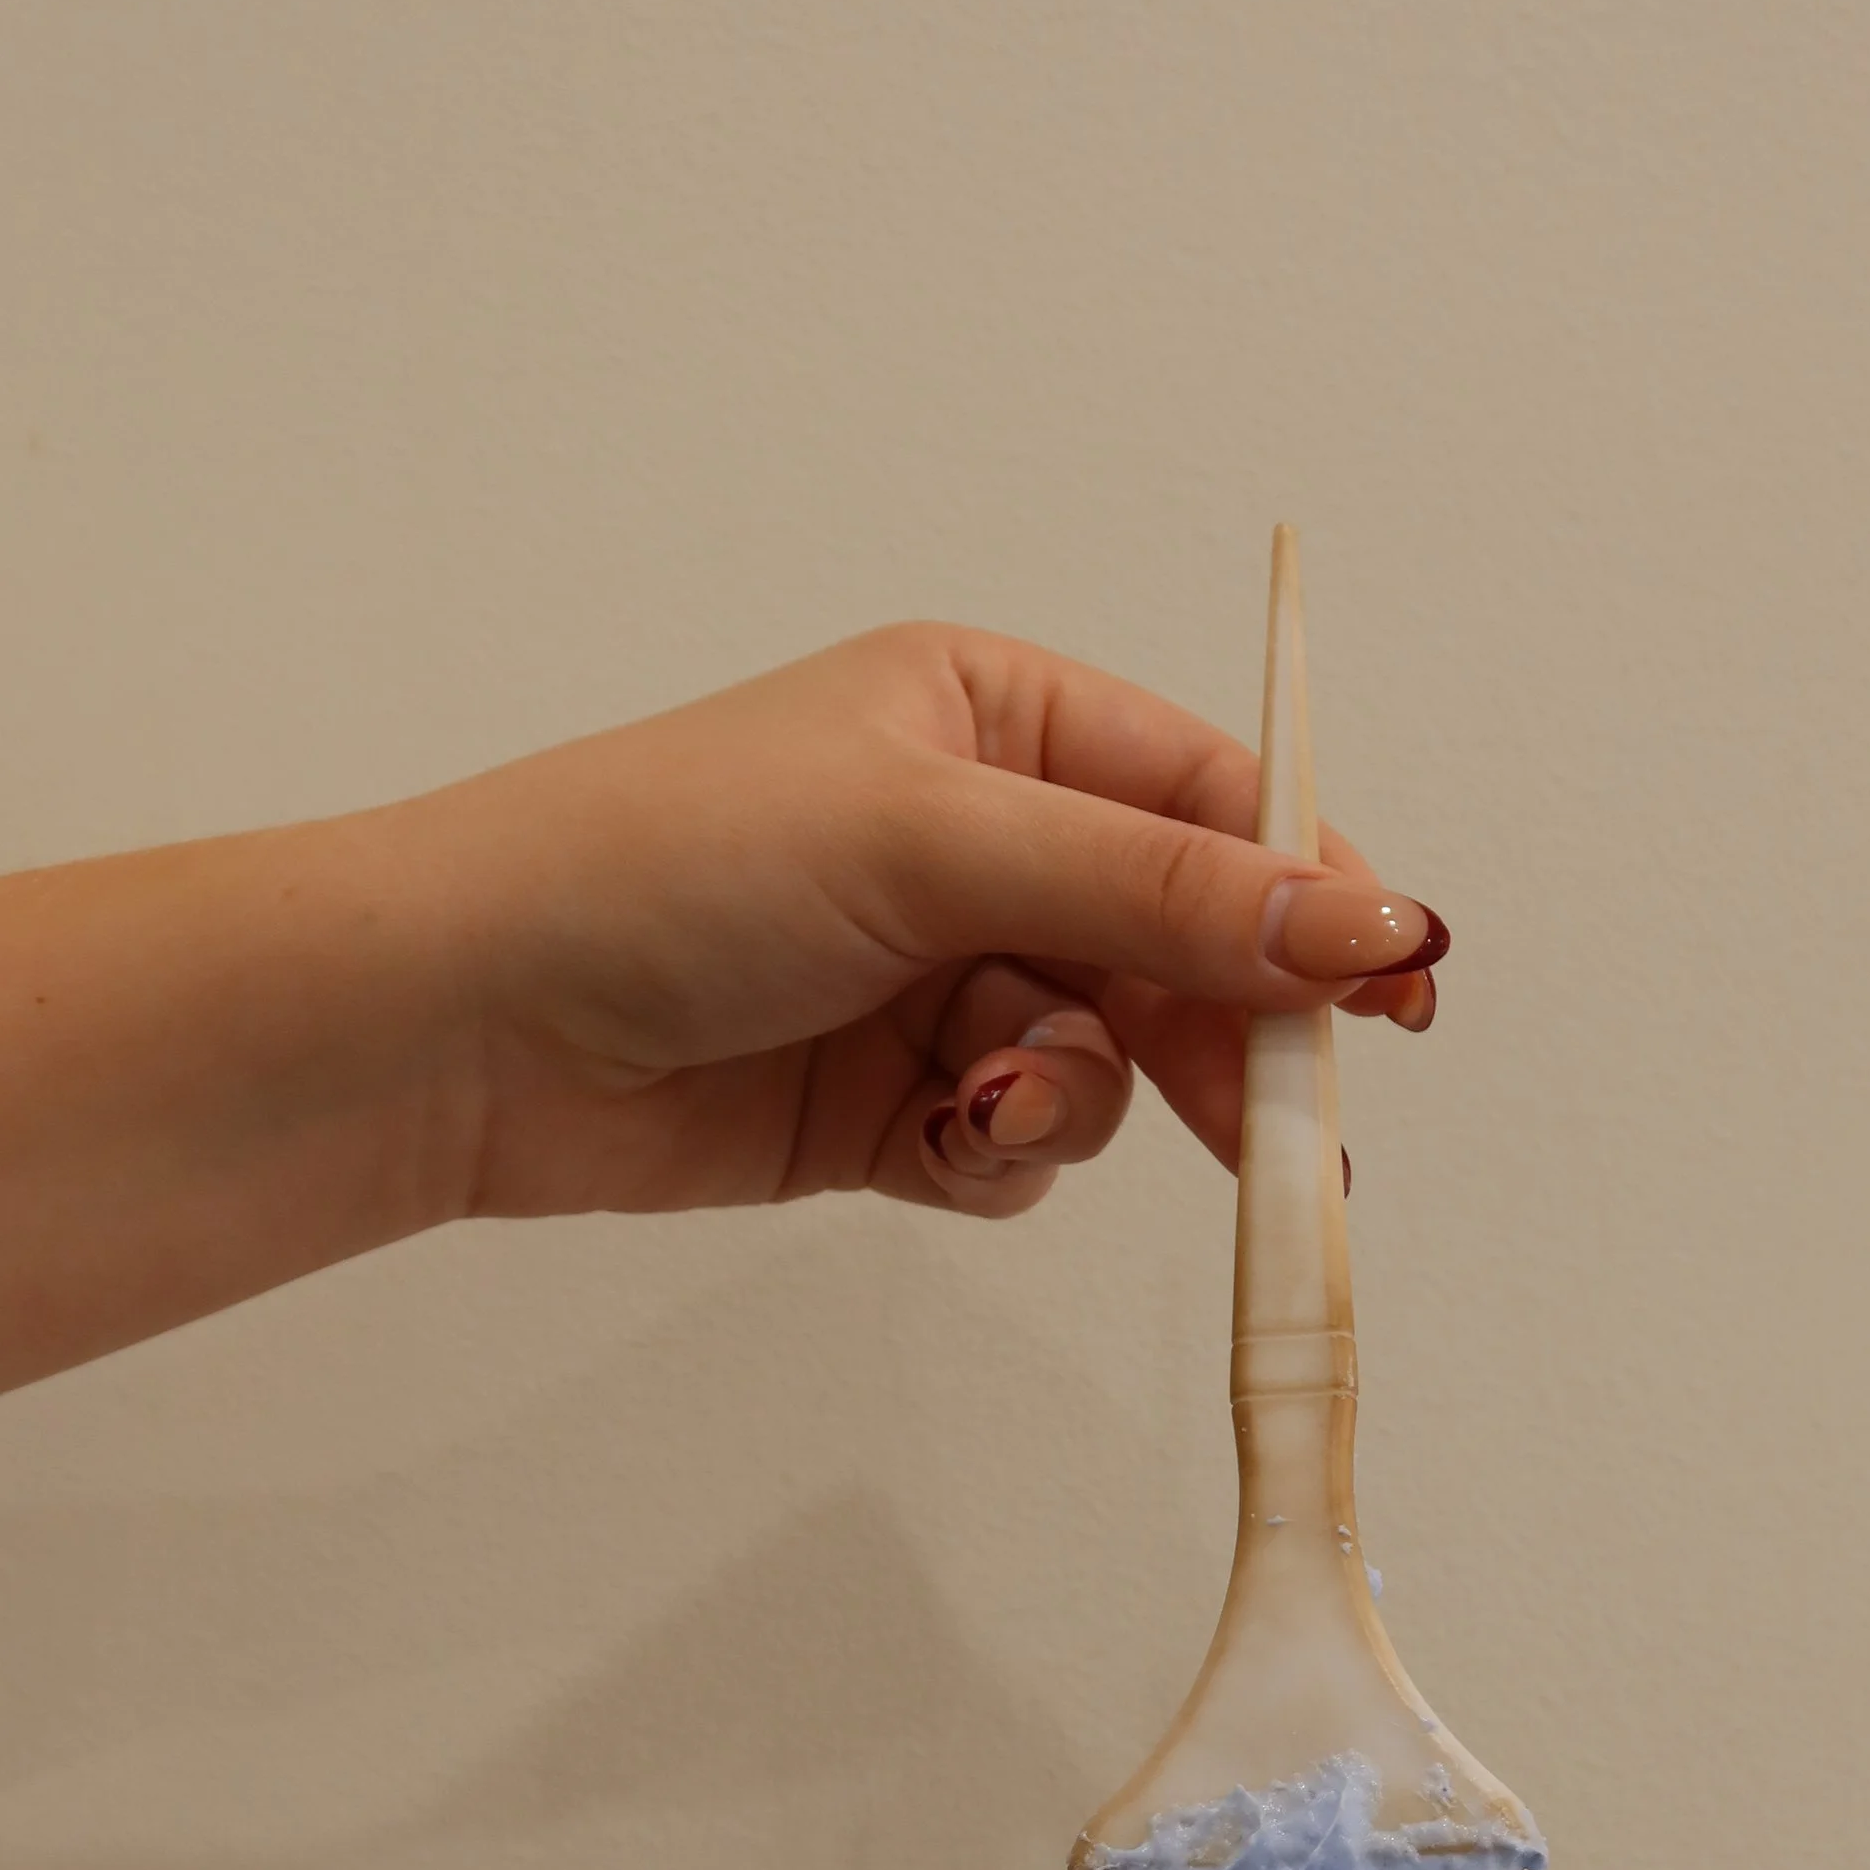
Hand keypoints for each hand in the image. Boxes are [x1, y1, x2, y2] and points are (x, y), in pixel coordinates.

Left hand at [0, 622, 1448, 1386]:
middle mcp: (978, 837)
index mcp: (992, 715)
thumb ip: (1165, 896)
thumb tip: (1371, 924)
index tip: (1396, 990)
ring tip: (987, 1106)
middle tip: (1295, 1133)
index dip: (1311, 896)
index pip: (1210, 803)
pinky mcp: (896, 1101)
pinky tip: (932, 1142)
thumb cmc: (670, 864)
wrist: (472, 1026)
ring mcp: (939, 976)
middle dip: (1221, 1033)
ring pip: (1113, 1061)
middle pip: (1185, 947)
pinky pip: (1024, 1142)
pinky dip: (999, 1154)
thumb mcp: (939, 842)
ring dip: (1076, 1099)